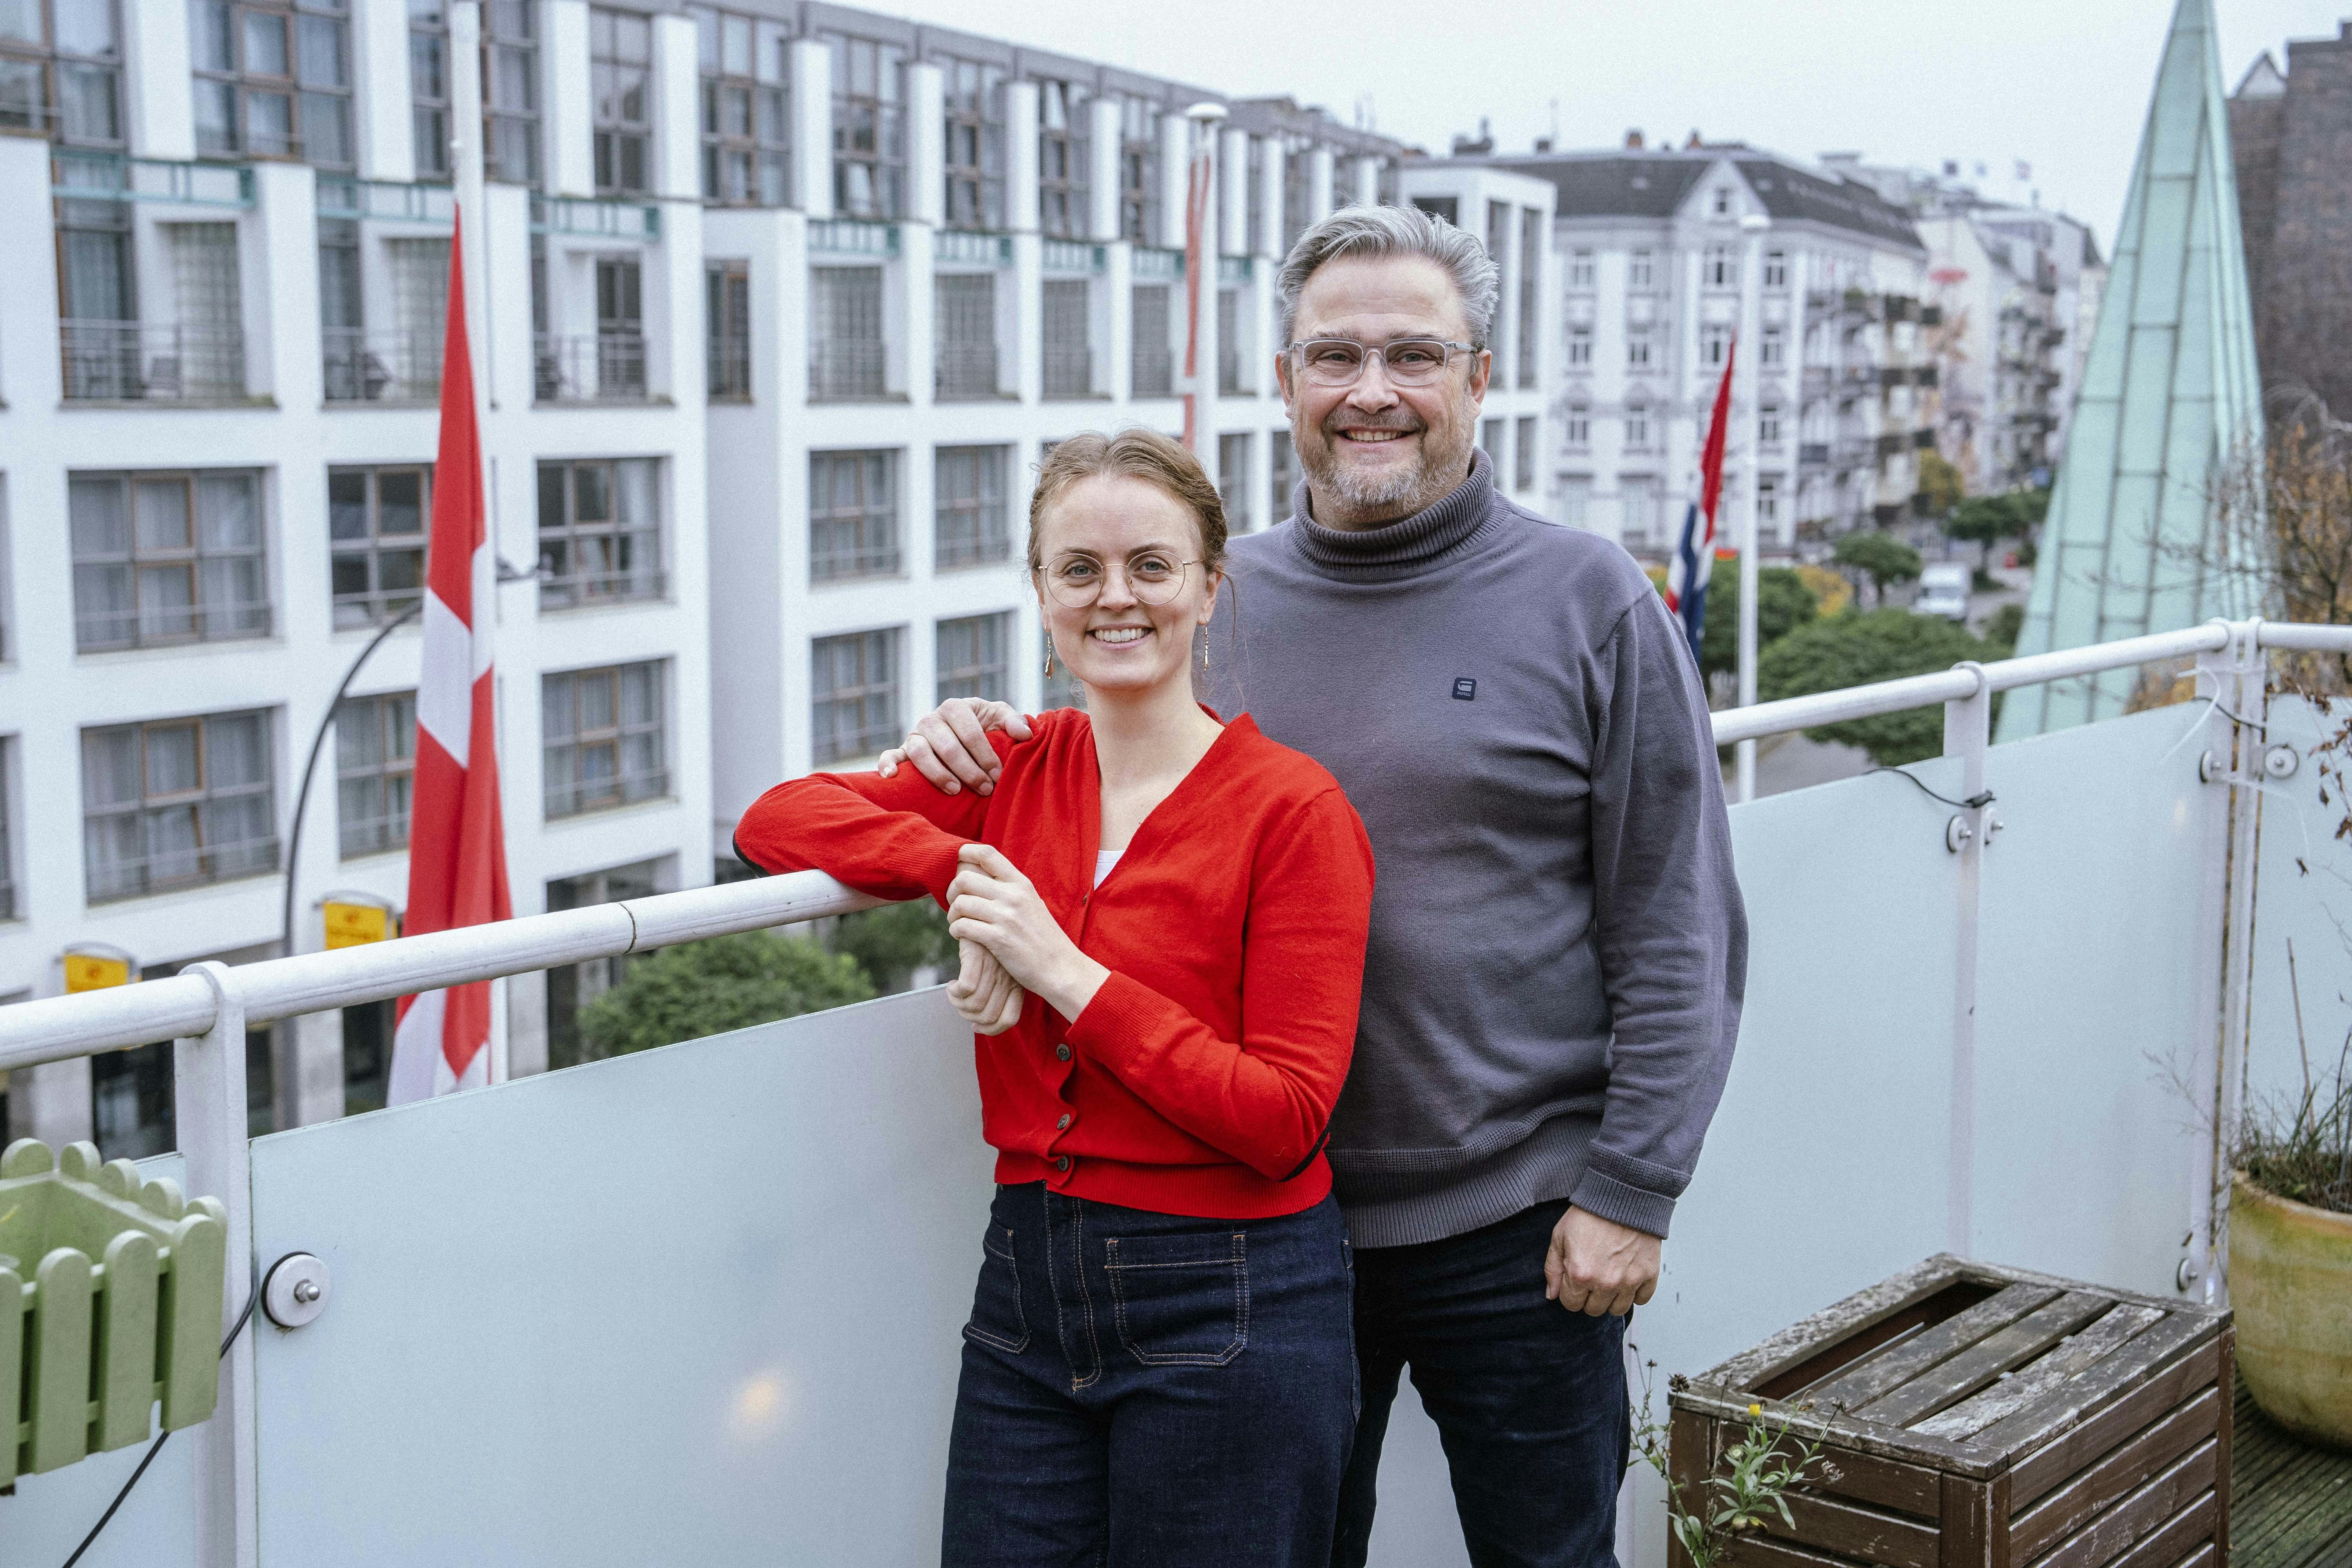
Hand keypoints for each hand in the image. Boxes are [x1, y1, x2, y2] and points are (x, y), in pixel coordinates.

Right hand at [878, 700, 1032, 795]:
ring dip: (938, 774)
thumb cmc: (985, 727)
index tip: (998, 775)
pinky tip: (891, 776)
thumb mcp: (1000, 718)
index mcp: (956, 707)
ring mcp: (915, 735)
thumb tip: (1025, 734)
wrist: (964, 735)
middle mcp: (931, 719)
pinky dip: (888, 764)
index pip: (970, 732)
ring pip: (920, 753)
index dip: (985, 755)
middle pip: (947, 746)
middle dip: (968, 770)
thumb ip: (1014, 722)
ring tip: (955, 791)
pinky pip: (890, 755)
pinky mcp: (902, 751)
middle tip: (985, 789)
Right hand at [945, 938, 1025, 1034]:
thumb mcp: (1002, 969)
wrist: (985, 915)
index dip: (991, 1030)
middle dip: (969, 1017)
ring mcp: (994, 967)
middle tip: (960, 1005)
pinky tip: (952, 985)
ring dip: (958, 1004)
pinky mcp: (978, 956)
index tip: (976, 1026)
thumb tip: (981, 1020)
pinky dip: (954, 993)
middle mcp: (1008, 978)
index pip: (1009, 1019)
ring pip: (975, 1004)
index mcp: (1017, 984)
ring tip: (954, 994)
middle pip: (988, 1016)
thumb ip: (998, 991)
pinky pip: (966, 988)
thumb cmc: (991, 946)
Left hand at [946, 843, 1107, 1018]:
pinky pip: (962, 926)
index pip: (987, 854)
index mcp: (1021, 884)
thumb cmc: (1043, 938)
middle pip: (964, 878)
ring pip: (960, 903)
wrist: (1060, 968)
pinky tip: (962, 936)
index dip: (964, 853)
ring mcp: (1006, 917)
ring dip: (952, 915)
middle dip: (951, 891)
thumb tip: (980, 877)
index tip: (956, 865)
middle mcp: (1013, 895)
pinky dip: (956, 931)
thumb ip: (1009, 890)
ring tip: (958, 923)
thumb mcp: (1031, 904)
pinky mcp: (998, 939)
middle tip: (955, 904)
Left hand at [1544, 1206, 1660, 1316]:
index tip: (1575, 1280)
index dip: (1570, 1293)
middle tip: (1592, 1277)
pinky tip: (1627, 1276)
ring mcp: (1629, 1281)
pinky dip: (1635, 1293)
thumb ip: (1553, 1269)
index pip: (1571, 1305)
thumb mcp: (1559, 1237)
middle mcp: (1605, 1283)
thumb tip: (1552, 1295)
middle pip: (1594, 1310)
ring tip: (1609, 1278)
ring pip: (1617, 1310)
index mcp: (1580, 1274)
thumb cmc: (1590, 1214)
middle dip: (1589, 1297)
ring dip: (1611, 1299)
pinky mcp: (1649, 1275)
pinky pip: (1641, 1299)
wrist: (1623, 1196)